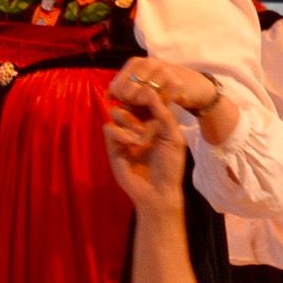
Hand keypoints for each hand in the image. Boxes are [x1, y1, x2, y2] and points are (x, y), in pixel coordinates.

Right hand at [104, 81, 188, 211]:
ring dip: (129, 120)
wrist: (158, 190)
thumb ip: (164, 114)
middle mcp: (138, 124)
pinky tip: (132, 144)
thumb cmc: (170, 165)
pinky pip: (109, 128)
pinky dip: (120, 133)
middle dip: (136, 105)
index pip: (146, 98)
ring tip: (141, 137)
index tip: (151, 95)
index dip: (146, 93)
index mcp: (155, 120)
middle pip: (128, 101)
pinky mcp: (113, 145)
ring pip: (117, 111)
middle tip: (145, 114)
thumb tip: (151, 92)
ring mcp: (125, 133)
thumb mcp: (174, 137)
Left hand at [110, 56, 220, 114]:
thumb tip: (108, 95)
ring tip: (148, 111)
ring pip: (143, 96)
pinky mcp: (177, 84)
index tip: (127, 105)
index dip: (119, 99)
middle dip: (131, 104)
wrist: (196, 86)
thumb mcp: (143, 82)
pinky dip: (158, 109)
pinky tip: (160, 111)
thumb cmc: (165, 85)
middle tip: (139, 110)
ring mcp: (164, 73)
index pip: (117, 85)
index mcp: (137, 62)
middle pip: (128, 91)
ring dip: (144, 108)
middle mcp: (150, 64)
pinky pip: (161, 101)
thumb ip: (125, 87)